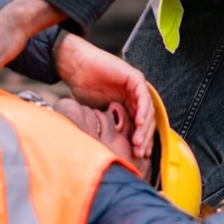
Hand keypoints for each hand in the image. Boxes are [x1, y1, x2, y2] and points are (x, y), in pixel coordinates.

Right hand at [56, 34, 155, 158]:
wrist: (76, 68)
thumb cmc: (83, 88)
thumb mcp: (99, 114)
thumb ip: (110, 125)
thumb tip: (113, 147)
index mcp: (128, 104)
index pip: (141, 126)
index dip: (141, 141)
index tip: (137, 155)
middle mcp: (135, 96)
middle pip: (147, 120)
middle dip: (144, 138)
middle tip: (139, 152)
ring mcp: (136, 87)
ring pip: (148, 111)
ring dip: (144, 128)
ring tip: (138, 142)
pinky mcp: (135, 79)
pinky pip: (144, 98)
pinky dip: (143, 111)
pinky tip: (138, 123)